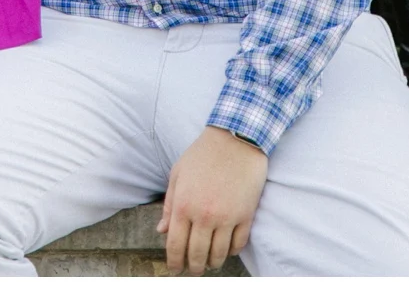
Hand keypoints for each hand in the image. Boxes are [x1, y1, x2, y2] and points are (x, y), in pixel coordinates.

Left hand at [157, 127, 267, 274]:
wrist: (235, 140)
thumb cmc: (202, 155)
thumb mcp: (177, 175)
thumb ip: (170, 205)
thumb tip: (162, 230)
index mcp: (184, 205)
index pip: (176, 245)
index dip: (174, 262)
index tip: (174, 269)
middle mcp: (204, 215)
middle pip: (197, 255)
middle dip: (193, 268)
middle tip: (192, 271)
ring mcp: (227, 217)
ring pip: (219, 254)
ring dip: (213, 263)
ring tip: (209, 263)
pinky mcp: (246, 216)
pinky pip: (239, 244)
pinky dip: (232, 251)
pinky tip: (227, 249)